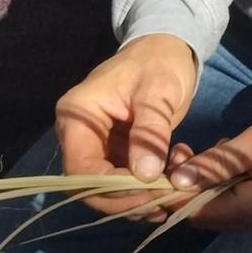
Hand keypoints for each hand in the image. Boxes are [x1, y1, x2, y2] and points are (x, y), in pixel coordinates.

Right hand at [55, 33, 200, 212]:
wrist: (166, 49)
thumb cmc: (158, 61)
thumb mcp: (158, 91)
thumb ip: (150, 131)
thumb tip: (145, 175)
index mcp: (77, 115)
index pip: (80, 169)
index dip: (110, 188)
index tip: (147, 192)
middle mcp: (79, 135)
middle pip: (89, 186)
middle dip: (125, 200)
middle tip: (163, 203)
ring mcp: (97, 146)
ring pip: (107, 190)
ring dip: (139, 199)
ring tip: (173, 195)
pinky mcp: (116, 153)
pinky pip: (124, 182)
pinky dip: (147, 189)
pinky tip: (174, 182)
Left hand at [169, 97, 251, 230]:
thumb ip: (217, 163)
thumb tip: (177, 182)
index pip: (199, 214)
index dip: (174, 194)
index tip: (164, 165)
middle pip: (206, 213)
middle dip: (186, 186)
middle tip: (181, 150)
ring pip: (218, 205)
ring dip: (202, 181)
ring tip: (197, 150)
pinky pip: (234, 198)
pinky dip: (220, 180)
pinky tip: (223, 155)